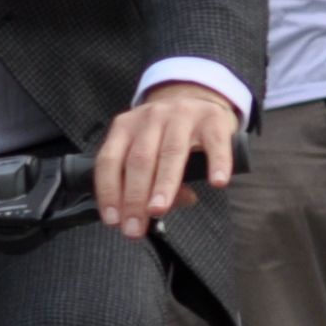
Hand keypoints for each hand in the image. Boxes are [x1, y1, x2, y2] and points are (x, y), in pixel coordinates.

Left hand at [93, 81, 239, 239]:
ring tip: (158, 210)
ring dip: (162, 185)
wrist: (199, 98)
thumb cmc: (167, 134)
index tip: (113, 220)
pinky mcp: (213, 118)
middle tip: (135, 227)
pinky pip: (214, 143)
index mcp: (126, 126)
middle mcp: (151, 118)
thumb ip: (149, 180)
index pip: (110, 160)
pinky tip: (216, 183)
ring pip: (170, 152)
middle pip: (139, 160)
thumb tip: (157, 210)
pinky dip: (216, 163)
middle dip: (134, 198)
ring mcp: (182, 115)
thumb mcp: (149, 150)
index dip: (109, 192)